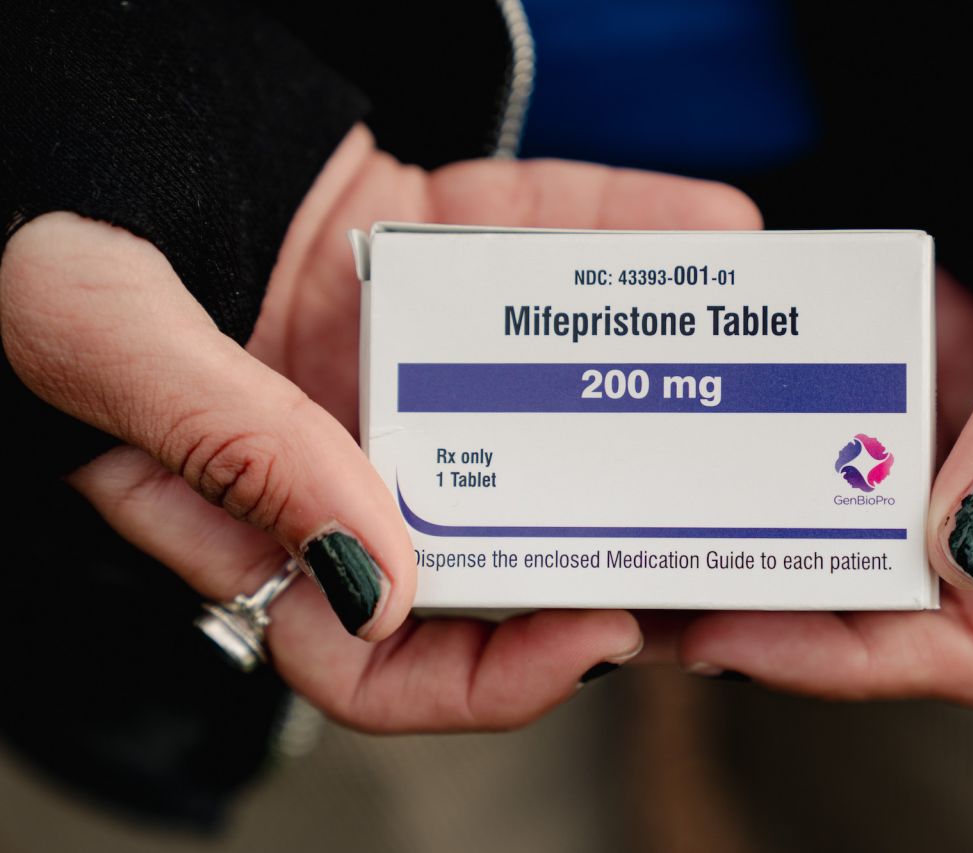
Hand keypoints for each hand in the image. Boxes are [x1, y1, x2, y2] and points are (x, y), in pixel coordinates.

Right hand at [0, 124, 761, 730]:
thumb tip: (374, 571)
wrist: (79, 96)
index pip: (380, 653)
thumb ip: (230, 449)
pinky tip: (709, 221)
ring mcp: (403, 350)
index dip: (488, 677)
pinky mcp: (434, 248)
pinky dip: (621, 229)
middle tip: (725, 536)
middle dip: (619, 545)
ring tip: (754, 379)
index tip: (594, 635)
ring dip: (655, 386)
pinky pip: (538, 248)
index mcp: (257, 513)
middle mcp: (347, 448)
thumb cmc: (43, 226)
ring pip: (545, 394)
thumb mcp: (105, 339)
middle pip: (499, 537)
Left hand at [675, 117, 972, 702]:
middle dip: (772, 621)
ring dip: (750, 547)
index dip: (857, 660)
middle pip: (888, 607)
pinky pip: (828, 434)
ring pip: (844, 530)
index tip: (739, 638)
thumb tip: (968, 538)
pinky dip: (760, 450)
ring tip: (641, 545)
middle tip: (652, 608)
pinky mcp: (913, 376)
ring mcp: (961, 433)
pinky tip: (683, 442)